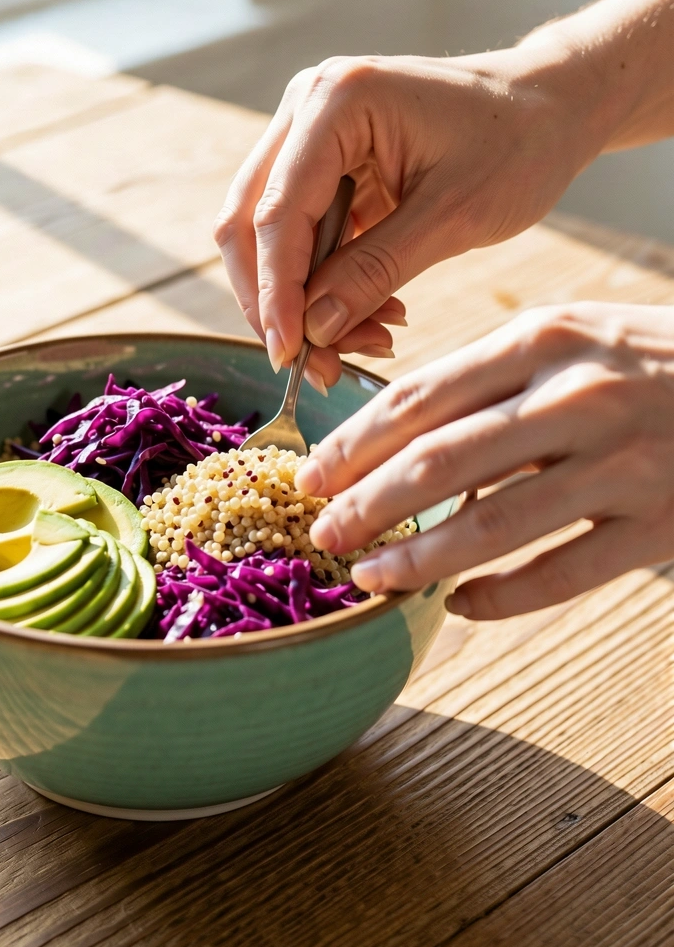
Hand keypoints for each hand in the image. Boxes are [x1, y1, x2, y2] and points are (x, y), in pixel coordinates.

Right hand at [212, 45, 598, 391]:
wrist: (548, 109)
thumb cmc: (517, 144)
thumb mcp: (453, 217)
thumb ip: (374, 273)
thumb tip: (312, 331)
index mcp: (337, 102)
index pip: (277, 214)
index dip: (276, 294)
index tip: (290, 356)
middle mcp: (306, 110)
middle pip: (248, 225)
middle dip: (275, 302)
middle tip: (311, 364)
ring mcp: (307, 138)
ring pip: (264, 239)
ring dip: (301, 301)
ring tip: (367, 340)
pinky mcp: (319, 169)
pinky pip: (298, 241)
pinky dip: (323, 287)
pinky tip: (371, 316)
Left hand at [295, 303, 673, 618]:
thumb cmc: (654, 362)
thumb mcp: (573, 340)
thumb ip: (490, 380)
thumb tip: (393, 438)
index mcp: (544, 339)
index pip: (418, 399)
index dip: (352, 446)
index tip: (309, 479)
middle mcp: (579, 395)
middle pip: (439, 462)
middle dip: (366, 507)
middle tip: (322, 538)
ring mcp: (625, 462)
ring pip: (492, 526)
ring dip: (418, 560)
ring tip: (372, 579)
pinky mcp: (663, 523)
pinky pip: (562, 575)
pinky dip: (500, 598)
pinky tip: (459, 607)